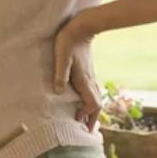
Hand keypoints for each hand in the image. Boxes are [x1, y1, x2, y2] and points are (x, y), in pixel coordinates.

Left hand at [53, 12, 102, 130]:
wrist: (82, 27)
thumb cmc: (68, 41)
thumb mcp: (61, 58)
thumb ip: (60, 74)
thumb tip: (59, 92)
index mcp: (84, 80)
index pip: (91, 104)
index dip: (86, 114)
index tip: (78, 122)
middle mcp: (90, 81)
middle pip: (96, 104)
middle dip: (92, 117)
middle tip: (87, 130)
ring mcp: (90, 76)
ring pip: (96, 98)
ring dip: (92, 110)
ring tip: (86, 120)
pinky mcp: (88, 72)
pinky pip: (92, 91)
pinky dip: (90, 101)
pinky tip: (83, 102)